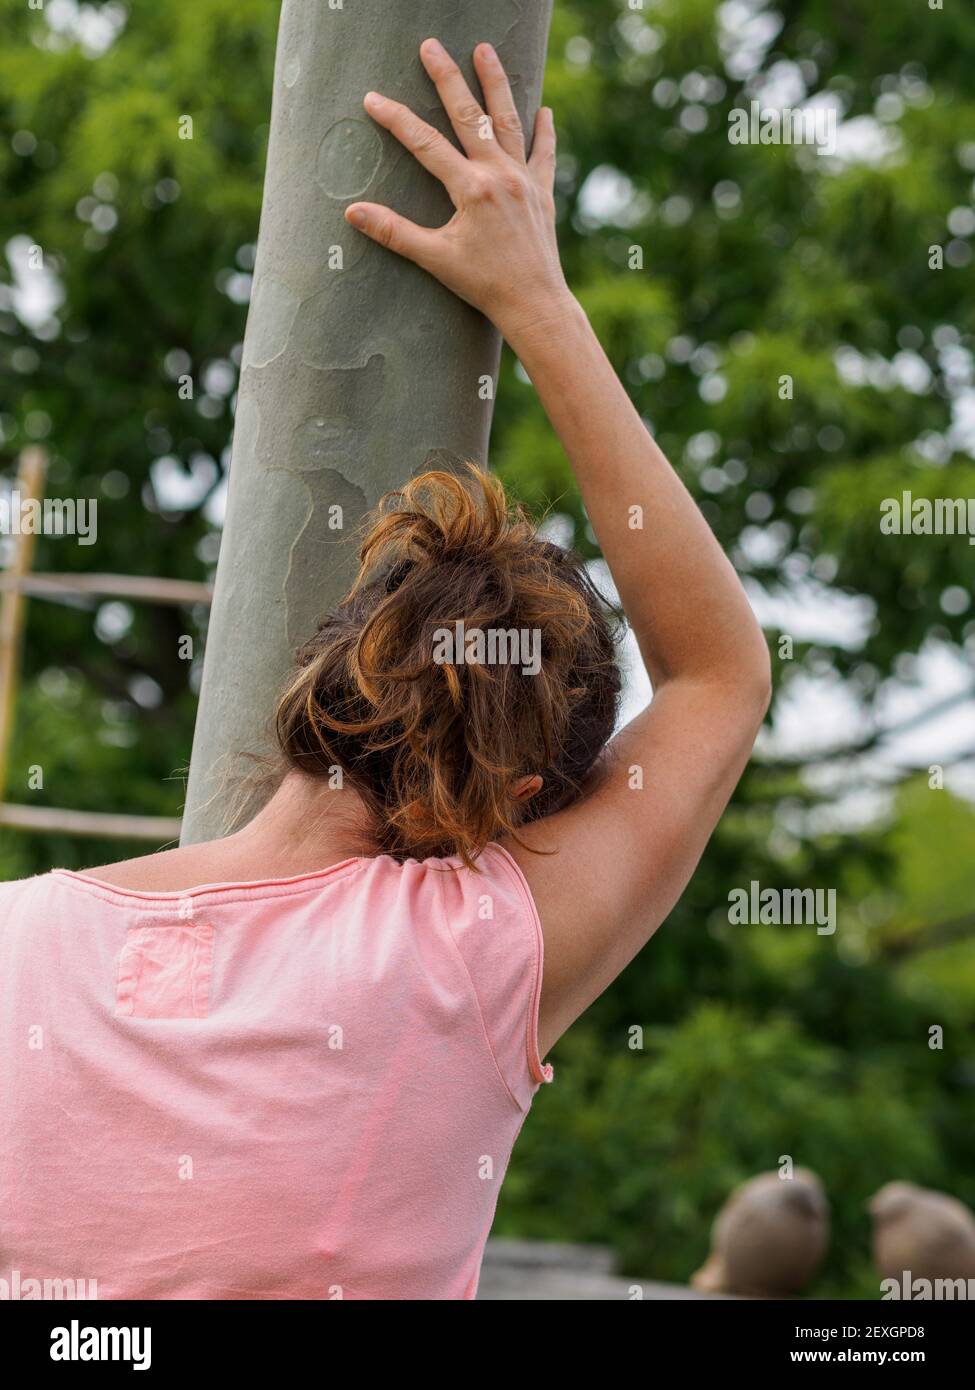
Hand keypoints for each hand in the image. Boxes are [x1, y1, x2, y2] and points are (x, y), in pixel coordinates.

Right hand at [345, 38, 572, 343]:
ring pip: (508, 121)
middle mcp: (499, 175)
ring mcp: (524, 180)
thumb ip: (394, 232)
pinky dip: (544, 132)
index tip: (372, 99)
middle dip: (447, 78)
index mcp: (471, 189)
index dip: (396, 119)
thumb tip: (353, 212)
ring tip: (485, 50)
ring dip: (496, 84)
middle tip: (431, 46)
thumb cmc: (484, 285)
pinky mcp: (543, 193)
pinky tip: (543, 111)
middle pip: (469, 115)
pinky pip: (544, 154)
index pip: (425, 144)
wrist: (536, 304)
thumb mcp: (435, 260)